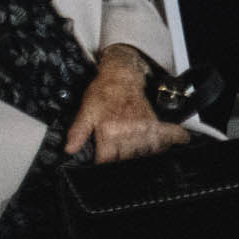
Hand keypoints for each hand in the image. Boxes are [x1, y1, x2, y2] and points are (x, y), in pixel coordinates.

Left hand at [66, 47, 189, 162]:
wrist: (122, 74)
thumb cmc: (104, 91)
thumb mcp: (85, 111)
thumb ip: (78, 132)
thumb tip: (70, 149)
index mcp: (108, 131)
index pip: (107, 160)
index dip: (103, 165)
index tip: (102, 165)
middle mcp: (127, 130)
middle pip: (126, 159)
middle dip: (120, 162)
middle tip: (117, 161)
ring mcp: (141, 127)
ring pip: (143, 152)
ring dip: (139, 157)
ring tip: (136, 160)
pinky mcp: (152, 121)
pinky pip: (162, 136)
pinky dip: (166, 144)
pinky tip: (168, 147)